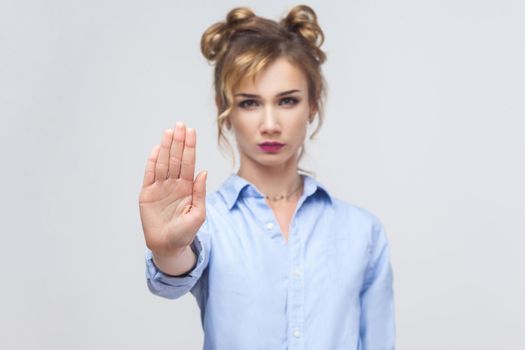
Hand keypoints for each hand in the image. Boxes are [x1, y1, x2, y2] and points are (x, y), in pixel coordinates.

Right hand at [139, 122, 206, 257]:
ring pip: (163, 163)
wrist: (167, 246)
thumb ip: (200, 193)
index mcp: (187, 187)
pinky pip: (149, 175)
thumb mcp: (198, 214)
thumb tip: (203, 172)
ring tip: (169, 132)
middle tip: (180, 125)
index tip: (191, 132)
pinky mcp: (147, 193)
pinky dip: (152, 162)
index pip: (189, 162)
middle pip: (176, 158)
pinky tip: (156, 149)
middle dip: (178, 142)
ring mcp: (160, 187)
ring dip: (166, 147)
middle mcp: (174, 183)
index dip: (190, 147)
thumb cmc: (185, 232)